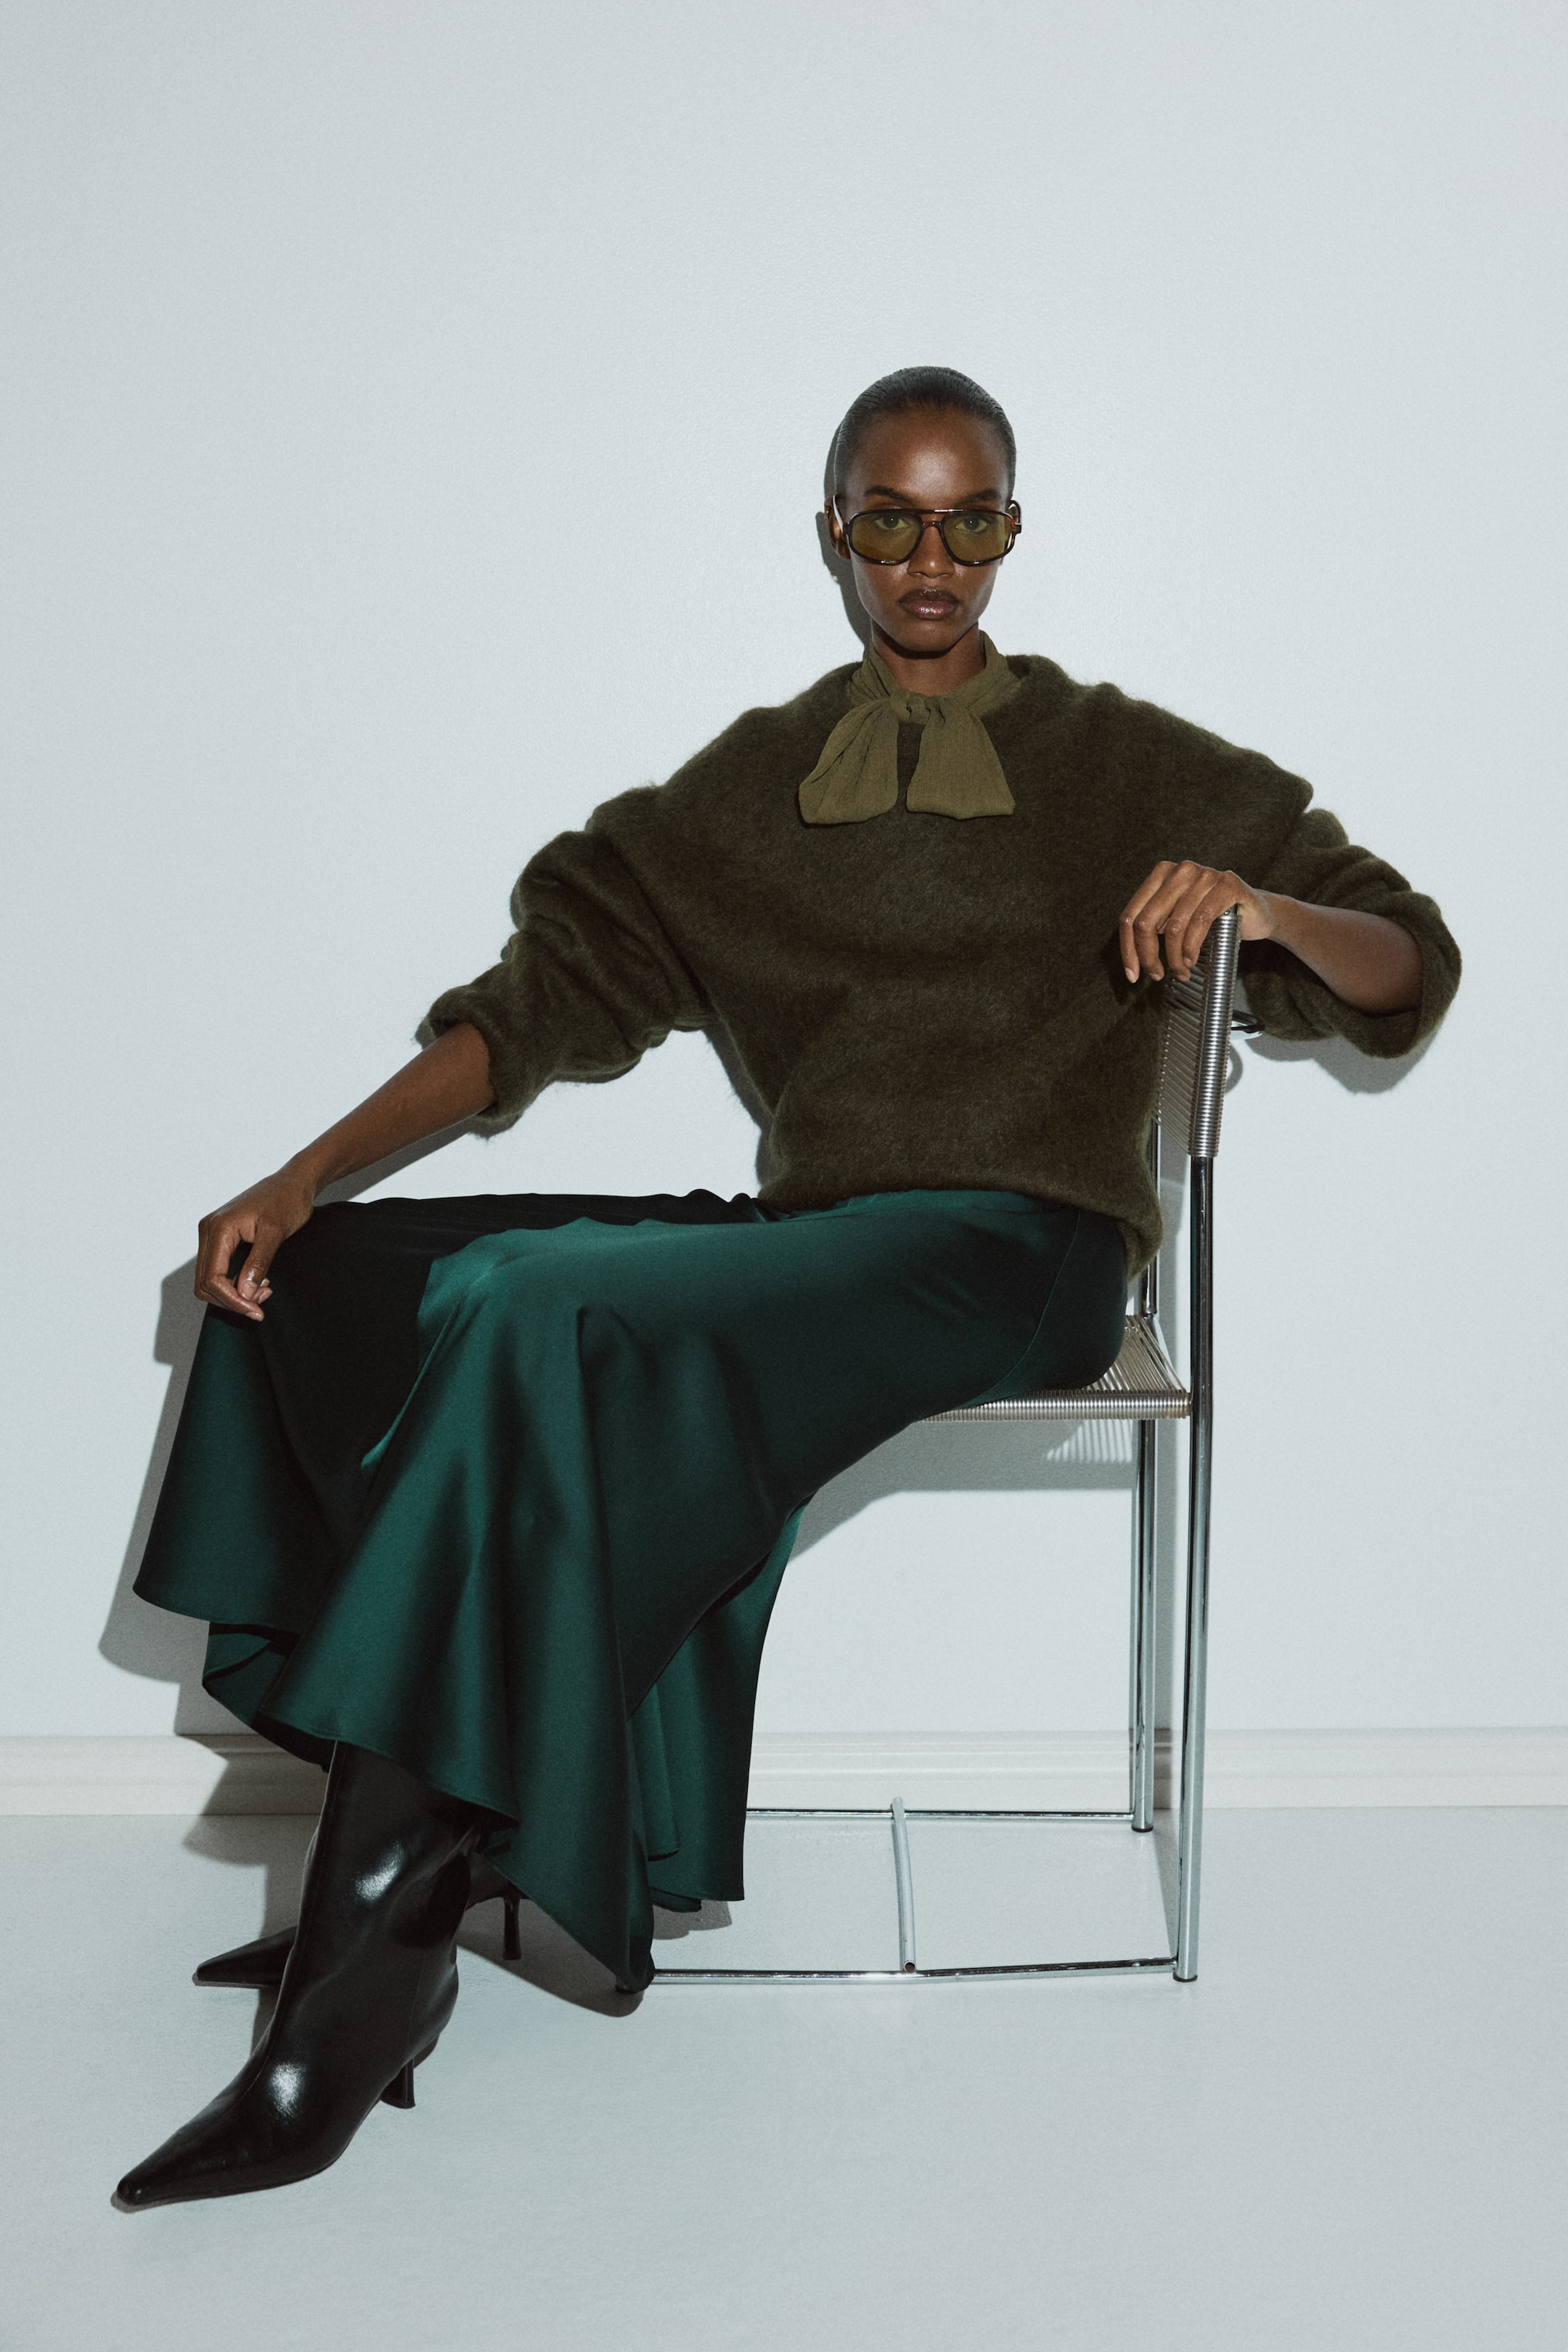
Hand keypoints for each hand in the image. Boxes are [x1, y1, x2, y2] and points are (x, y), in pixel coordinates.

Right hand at [194, 1164, 317, 1320]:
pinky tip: (259, 1280)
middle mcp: (209, 1230)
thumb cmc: (287, 1201)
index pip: (212, 1278)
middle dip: (233, 1299)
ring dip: (235, 1293)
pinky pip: (219, 1269)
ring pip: (211, 1279)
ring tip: (265, 1290)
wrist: (293, 1183)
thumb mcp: (275, 1233)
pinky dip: (236, 1282)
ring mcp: (213, 1234)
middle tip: (263, 1302)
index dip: (232, 1300)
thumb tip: (245, 1294)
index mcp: (218, 1228)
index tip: (257, 1311)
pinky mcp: (221, 1238)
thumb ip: (258, 1264)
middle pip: (205, 1283)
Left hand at [1118, 861, 1275, 985]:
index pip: (1130, 915)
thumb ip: (1154, 926)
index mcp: (1161, 875)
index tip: (1132, 974)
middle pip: (1146, 922)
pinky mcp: (1228, 884)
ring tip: (1181, 971)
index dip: (1127, 948)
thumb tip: (1133, 957)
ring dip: (1174, 958)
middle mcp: (1180, 870)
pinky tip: (1191, 959)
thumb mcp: (1176, 919)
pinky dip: (1191, 947)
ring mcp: (1205, 875)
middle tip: (1157, 974)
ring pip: (1173, 926)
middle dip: (1148, 956)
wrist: (1257, 913)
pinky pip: (1200, 921)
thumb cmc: (1213, 917)